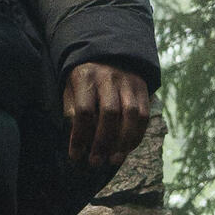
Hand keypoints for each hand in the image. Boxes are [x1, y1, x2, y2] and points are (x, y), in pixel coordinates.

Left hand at [62, 62, 154, 177]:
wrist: (107, 53)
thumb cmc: (84, 79)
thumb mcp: (71, 89)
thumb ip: (73, 111)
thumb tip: (78, 141)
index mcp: (86, 77)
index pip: (84, 111)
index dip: (80, 136)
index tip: (75, 156)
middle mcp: (109, 77)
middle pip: (109, 113)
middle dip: (102, 142)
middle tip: (95, 162)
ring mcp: (128, 82)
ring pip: (131, 114)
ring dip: (123, 141)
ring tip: (114, 160)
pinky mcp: (142, 87)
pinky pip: (144, 115)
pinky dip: (137, 135)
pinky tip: (127, 149)